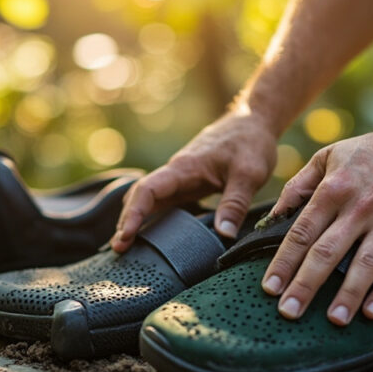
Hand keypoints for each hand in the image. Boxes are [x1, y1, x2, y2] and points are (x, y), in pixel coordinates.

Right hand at [111, 110, 278, 251]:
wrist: (253, 121)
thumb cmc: (250, 143)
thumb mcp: (249, 174)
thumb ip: (235, 204)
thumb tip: (224, 235)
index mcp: (184, 168)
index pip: (147, 190)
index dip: (134, 214)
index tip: (125, 236)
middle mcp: (176, 173)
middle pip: (140, 196)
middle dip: (127, 221)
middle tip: (119, 250)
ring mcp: (180, 179)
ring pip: (149, 199)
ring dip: (136, 220)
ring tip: (127, 247)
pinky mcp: (188, 184)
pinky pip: (164, 201)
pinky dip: (152, 217)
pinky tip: (151, 234)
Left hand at [262, 119, 372, 324]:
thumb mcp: (331, 156)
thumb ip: (299, 185)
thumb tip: (273, 216)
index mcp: (334, 189)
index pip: (302, 231)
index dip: (284, 262)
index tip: (269, 287)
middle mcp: (360, 208)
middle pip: (327, 252)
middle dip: (305, 285)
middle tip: (289, 312)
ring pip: (364, 264)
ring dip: (348, 295)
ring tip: (333, 320)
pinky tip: (372, 312)